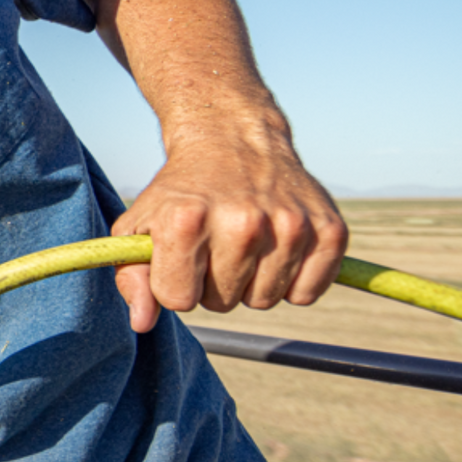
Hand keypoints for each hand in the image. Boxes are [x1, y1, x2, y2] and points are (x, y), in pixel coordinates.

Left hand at [110, 129, 347, 332]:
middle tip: (214, 244)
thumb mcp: (140, 224)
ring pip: (264, 301)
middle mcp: (242, 221)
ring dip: (251, 282)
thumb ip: (132, 276)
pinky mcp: (329, 229)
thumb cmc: (181, 192)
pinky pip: (307, 294)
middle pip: (222, 303)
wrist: (232, 138)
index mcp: (187, 220)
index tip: (180, 256)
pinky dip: (292, 281)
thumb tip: (142, 323)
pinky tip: (276, 248)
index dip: (175, 283)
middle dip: (213, 283)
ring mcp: (290, 225)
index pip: (179, 299)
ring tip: (243, 243)